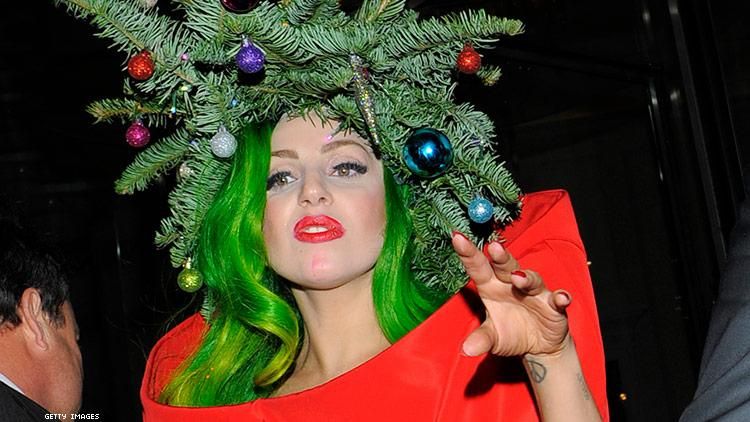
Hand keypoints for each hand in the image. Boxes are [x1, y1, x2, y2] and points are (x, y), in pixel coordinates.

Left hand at [452, 232, 571, 357]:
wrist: (539, 346)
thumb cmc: (511, 333)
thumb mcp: (493, 339)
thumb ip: (481, 339)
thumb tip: (467, 350)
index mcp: (491, 287)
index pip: (478, 268)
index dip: (468, 253)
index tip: (456, 237)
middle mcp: (512, 285)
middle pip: (506, 267)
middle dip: (501, 257)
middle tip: (493, 248)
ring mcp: (534, 293)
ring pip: (531, 280)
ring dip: (526, 278)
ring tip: (517, 278)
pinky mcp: (553, 306)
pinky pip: (557, 299)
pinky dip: (560, 297)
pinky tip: (560, 298)